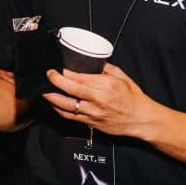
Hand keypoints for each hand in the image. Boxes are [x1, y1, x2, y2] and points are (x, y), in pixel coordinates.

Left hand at [42, 62, 157, 138]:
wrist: (141, 120)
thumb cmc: (133, 98)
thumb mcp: (122, 77)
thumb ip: (106, 68)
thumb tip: (93, 61)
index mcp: (106, 86)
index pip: (79, 78)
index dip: (64, 72)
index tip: (57, 67)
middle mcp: (98, 100)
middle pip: (70, 90)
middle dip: (55, 81)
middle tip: (48, 74)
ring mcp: (93, 113)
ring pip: (66, 106)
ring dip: (52, 97)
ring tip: (44, 89)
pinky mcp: (91, 123)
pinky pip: (70, 117)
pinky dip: (59, 110)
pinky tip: (54, 103)